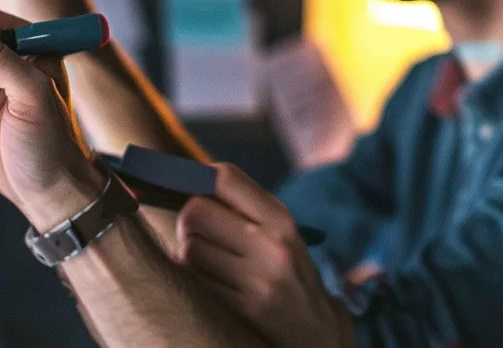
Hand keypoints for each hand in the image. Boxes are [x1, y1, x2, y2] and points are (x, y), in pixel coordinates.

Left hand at [177, 164, 353, 347]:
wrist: (315, 325)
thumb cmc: (289, 269)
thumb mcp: (280, 231)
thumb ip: (244, 206)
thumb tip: (189, 181)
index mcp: (279, 217)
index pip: (224, 177)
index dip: (198, 179)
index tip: (195, 192)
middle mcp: (270, 244)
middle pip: (196, 211)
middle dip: (187, 219)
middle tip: (195, 229)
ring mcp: (257, 278)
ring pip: (190, 249)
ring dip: (189, 252)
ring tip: (207, 257)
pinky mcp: (244, 307)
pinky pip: (197, 280)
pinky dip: (196, 277)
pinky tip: (212, 279)